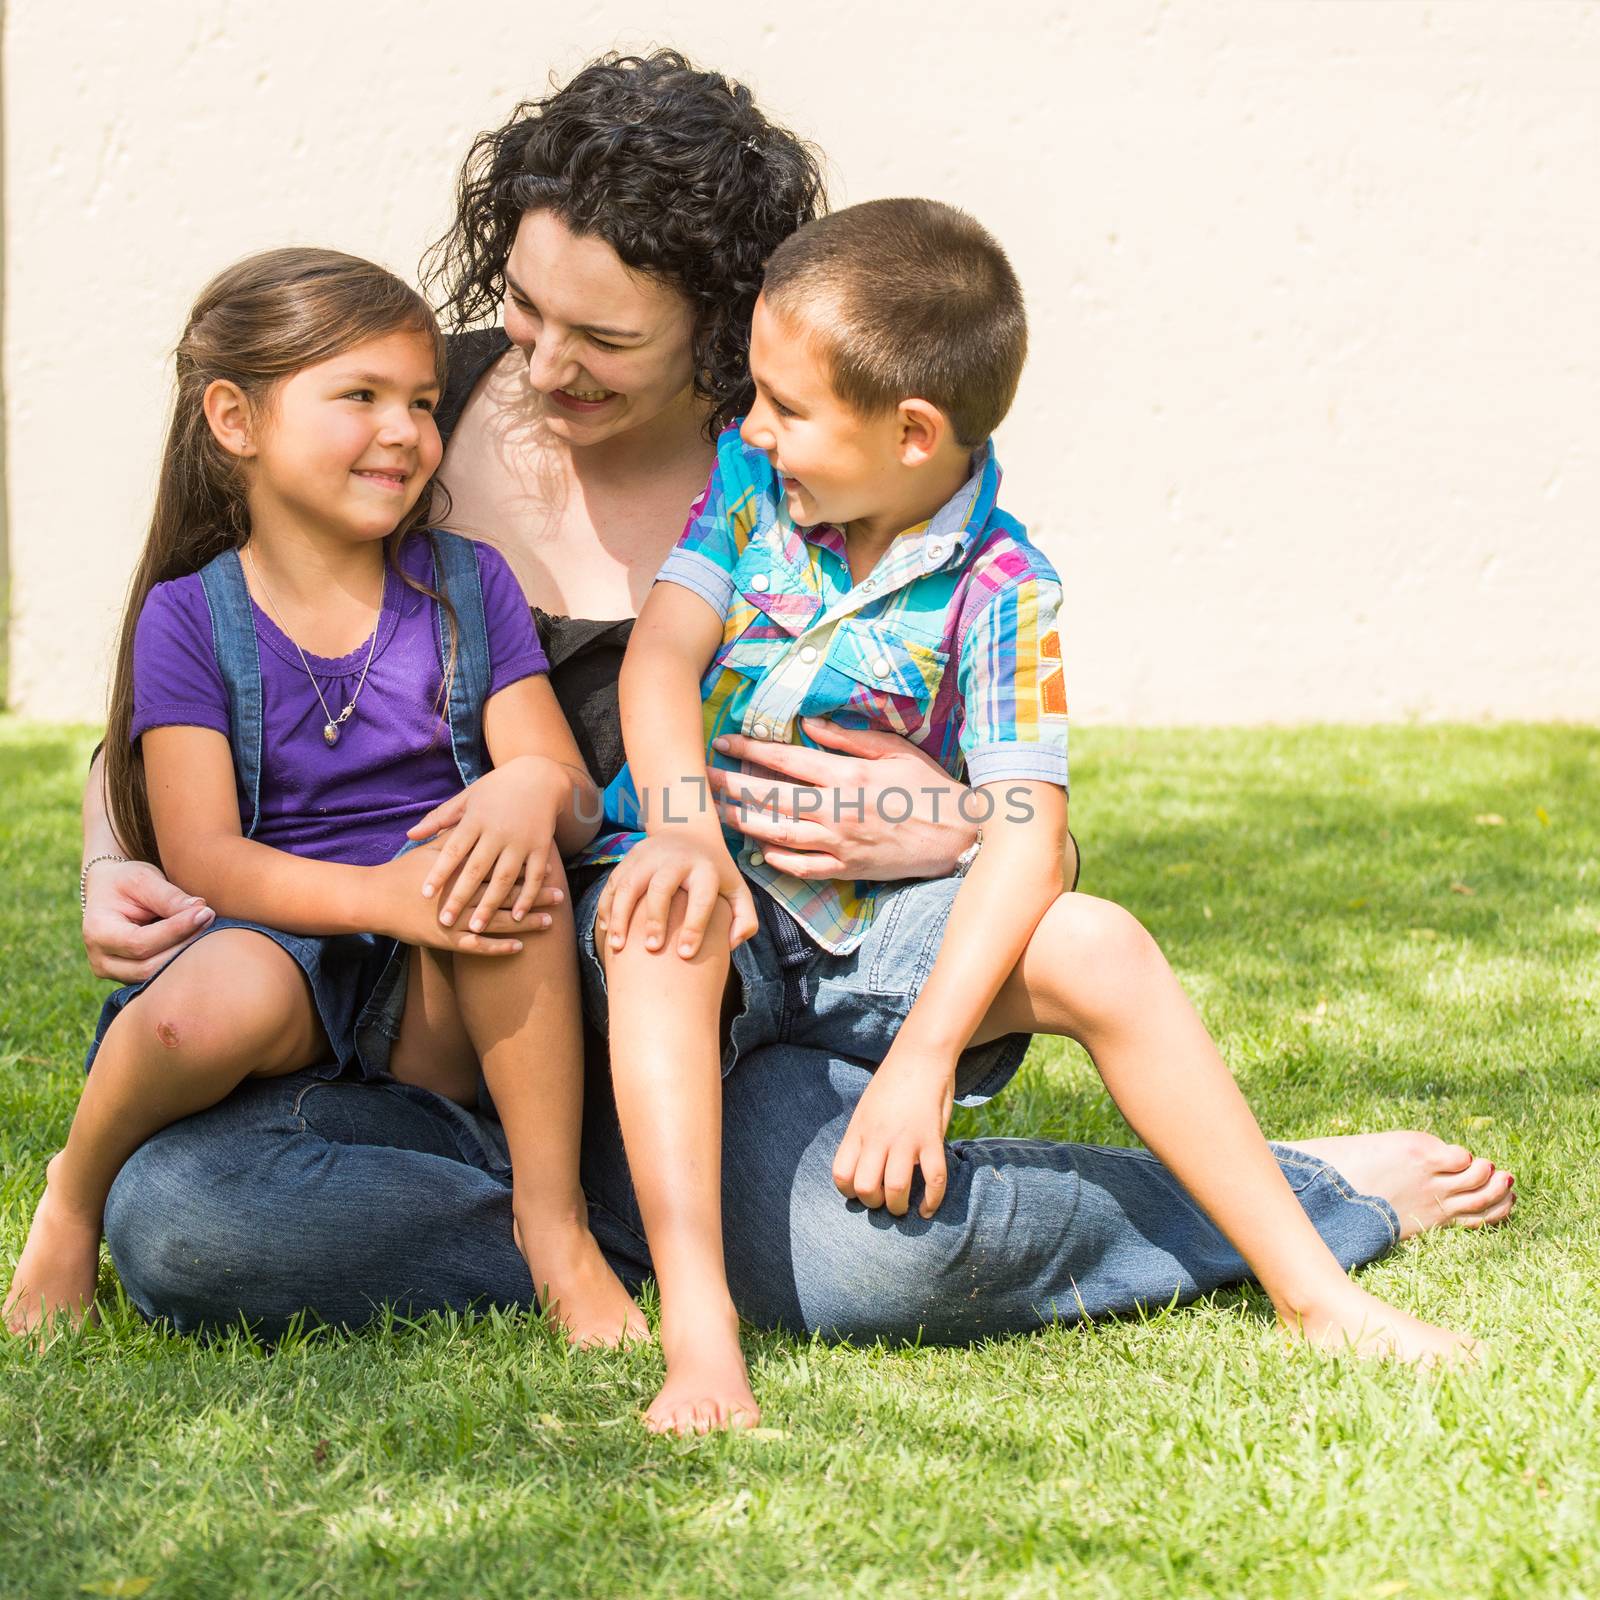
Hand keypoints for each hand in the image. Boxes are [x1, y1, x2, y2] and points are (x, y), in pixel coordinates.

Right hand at [82, 858, 214, 982]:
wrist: (109, 893)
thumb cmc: (126, 882)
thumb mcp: (143, 879)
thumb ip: (169, 897)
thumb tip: (201, 910)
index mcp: (97, 932)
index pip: (140, 942)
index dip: (176, 930)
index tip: (206, 912)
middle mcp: (101, 959)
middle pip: (148, 966)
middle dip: (184, 946)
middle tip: (213, 921)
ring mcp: (114, 973)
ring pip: (155, 977)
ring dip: (185, 958)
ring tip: (208, 932)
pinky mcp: (130, 978)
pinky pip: (158, 978)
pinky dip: (180, 964)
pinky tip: (198, 946)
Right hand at [372, 843, 562, 955]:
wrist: (374, 899)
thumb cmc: (403, 872)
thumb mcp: (433, 850)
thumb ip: (456, 838)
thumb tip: (477, 822)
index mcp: (462, 870)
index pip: (501, 868)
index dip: (525, 868)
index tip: (549, 866)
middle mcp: (462, 896)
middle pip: (505, 894)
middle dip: (534, 895)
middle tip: (560, 894)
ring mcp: (455, 920)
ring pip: (498, 922)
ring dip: (526, 923)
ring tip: (550, 922)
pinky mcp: (446, 940)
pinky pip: (479, 947)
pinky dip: (499, 948)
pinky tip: (519, 947)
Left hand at [407, 756, 567, 930]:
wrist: (540, 777)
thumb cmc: (496, 788)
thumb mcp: (466, 797)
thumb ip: (439, 819)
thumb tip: (410, 835)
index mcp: (476, 818)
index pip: (453, 850)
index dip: (439, 872)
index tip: (425, 894)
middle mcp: (498, 831)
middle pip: (476, 869)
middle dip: (460, 897)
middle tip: (445, 921)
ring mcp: (522, 840)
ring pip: (505, 877)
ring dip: (491, 904)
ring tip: (477, 927)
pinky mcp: (542, 846)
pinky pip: (534, 876)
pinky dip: (527, 897)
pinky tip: (516, 916)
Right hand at [595, 831, 759, 959]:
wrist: (686, 830)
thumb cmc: (713, 871)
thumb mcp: (736, 888)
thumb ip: (744, 918)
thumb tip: (732, 945)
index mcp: (704, 869)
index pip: (701, 898)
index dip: (694, 927)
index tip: (685, 954)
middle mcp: (676, 859)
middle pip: (662, 887)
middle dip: (656, 918)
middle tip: (652, 949)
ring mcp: (648, 857)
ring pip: (630, 884)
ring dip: (621, 915)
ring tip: (618, 946)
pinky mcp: (628, 859)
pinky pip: (613, 884)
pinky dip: (607, 907)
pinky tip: (607, 931)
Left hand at [708, 717, 977, 882]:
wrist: (959, 835)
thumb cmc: (928, 787)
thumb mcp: (895, 751)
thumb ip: (849, 738)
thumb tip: (810, 727)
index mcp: (847, 775)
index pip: (786, 760)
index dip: (750, 750)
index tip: (724, 742)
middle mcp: (836, 810)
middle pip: (771, 797)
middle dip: (732, 786)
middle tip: (702, 779)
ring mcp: (839, 843)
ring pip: (778, 834)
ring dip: (744, 822)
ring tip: (720, 812)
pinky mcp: (847, 868)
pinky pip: (802, 867)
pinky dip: (777, 860)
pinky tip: (759, 850)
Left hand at [831, 1044, 956, 1217]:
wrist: (920, 1055)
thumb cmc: (893, 1084)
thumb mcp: (866, 1109)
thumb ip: (864, 1137)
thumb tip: (864, 1168)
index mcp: (859, 1130)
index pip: (841, 1174)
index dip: (849, 1192)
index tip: (862, 1192)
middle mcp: (878, 1137)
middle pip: (865, 1187)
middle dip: (874, 1204)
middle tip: (884, 1201)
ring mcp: (906, 1138)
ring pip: (896, 1188)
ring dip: (899, 1207)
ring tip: (904, 1208)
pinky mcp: (932, 1137)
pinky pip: (934, 1178)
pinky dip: (932, 1201)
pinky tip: (928, 1208)